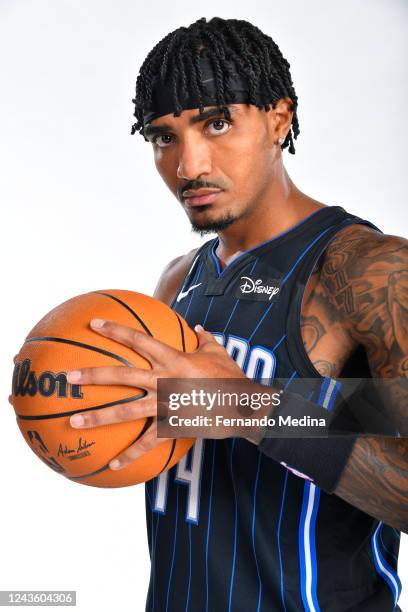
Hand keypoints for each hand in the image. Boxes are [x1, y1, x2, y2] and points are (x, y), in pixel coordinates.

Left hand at [67, 319, 245, 469]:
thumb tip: (197, 327)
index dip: (115, 330)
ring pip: (126, 411)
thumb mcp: (217, 351)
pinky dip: (130, 455)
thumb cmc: (231, 375)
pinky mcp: (171, 426)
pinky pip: (147, 443)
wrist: (244, 405)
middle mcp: (163, 380)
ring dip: (98, 417)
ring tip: (74, 421)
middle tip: (69, 377)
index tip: (93, 324)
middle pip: (122, 375)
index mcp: (172, 358)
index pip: (138, 339)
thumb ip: (204, 337)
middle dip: (93, 375)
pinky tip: (113, 465)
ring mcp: (165, 404)